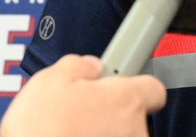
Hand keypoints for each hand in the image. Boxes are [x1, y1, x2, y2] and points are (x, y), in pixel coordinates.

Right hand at [0, 54, 166, 136]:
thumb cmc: (43, 131)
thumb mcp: (49, 81)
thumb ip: (78, 66)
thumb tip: (88, 65)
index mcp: (127, 100)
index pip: (153, 89)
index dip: (134, 86)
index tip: (117, 87)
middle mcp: (135, 130)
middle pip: (133, 117)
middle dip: (111, 114)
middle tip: (83, 113)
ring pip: (120, 136)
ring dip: (104, 134)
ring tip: (72, 133)